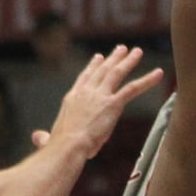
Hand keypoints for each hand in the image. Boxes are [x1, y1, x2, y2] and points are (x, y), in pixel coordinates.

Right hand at [33, 45, 162, 157]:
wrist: (68, 146)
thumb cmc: (58, 147)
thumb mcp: (50, 139)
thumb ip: (44, 138)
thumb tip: (36, 138)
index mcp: (72, 98)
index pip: (85, 78)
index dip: (92, 67)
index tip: (99, 57)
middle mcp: (86, 92)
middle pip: (102, 70)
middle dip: (113, 58)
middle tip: (122, 48)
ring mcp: (100, 96)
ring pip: (117, 73)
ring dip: (129, 61)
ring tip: (137, 52)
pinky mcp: (113, 103)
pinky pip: (133, 88)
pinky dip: (147, 80)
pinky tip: (158, 74)